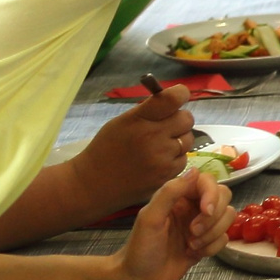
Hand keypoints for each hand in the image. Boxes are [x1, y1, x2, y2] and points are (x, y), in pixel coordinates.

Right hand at [71, 88, 193, 213]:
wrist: (92, 184)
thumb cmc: (106, 149)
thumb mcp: (121, 123)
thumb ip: (148, 111)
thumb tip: (174, 101)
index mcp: (138, 120)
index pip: (172, 99)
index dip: (180, 94)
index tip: (179, 96)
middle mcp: (152, 137)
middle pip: (186, 119)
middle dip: (179, 120)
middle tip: (165, 127)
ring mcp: (161, 158)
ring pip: (188, 140)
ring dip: (178, 140)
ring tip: (159, 147)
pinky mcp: (166, 175)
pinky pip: (183, 159)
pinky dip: (175, 159)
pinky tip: (158, 162)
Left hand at [109, 170, 232, 279]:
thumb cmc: (140, 249)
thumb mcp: (150, 218)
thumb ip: (170, 192)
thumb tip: (195, 170)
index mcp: (178, 198)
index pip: (207, 182)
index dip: (212, 194)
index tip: (206, 211)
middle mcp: (192, 208)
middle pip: (223, 196)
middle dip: (213, 217)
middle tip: (193, 232)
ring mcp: (201, 226)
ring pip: (227, 217)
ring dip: (212, 233)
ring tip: (191, 245)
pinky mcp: (206, 244)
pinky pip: (224, 237)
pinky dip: (213, 247)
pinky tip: (195, 254)